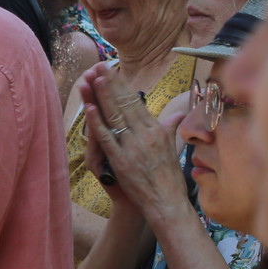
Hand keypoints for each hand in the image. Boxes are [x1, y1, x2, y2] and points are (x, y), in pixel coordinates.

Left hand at [77, 64, 183, 226]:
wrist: (167, 203)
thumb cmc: (169, 178)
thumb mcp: (172, 149)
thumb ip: (170, 129)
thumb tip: (177, 113)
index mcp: (156, 130)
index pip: (136, 102)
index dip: (122, 86)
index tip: (112, 71)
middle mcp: (145, 135)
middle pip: (124, 104)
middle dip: (111, 84)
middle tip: (99, 65)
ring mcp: (132, 147)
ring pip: (115, 116)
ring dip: (103, 96)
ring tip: (94, 78)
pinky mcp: (121, 160)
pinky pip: (107, 138)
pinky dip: (98, 123)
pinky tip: (90, 108)